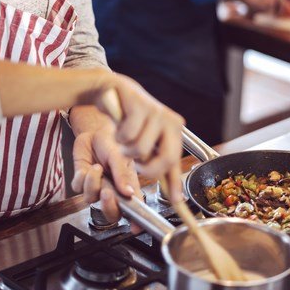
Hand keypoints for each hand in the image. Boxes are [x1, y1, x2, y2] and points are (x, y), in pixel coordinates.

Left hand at [70, 115, 143, 228]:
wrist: (94, 130)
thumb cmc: (112, 142)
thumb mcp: (121, 155)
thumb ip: (123, 174)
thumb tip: (129, 193)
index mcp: (127, 185)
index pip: (133, 207)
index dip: (135, 221)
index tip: (136, 228)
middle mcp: (112, 189)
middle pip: (111, 212)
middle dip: (108, 206)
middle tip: (107, 193)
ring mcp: (96, 186)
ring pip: (91, 199)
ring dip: (93, 184)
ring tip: (97, 168)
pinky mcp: (81, 180)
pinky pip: (78, 188)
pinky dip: (82, 177)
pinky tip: (88, 166)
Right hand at [96, 74, 184, 203]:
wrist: (112, 89)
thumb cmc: (129, 118)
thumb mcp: (147, 140)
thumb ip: (158, 162)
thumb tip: (172, 193)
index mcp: (175, 130)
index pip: (176, 161)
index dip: (175, 183)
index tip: (177, 200)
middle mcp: (170, 120)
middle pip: (165, 160)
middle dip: (147, 169)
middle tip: (136, 163)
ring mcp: (156, 112)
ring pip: (141, 150)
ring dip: (126, 150)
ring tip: (124, 138)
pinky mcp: (140, 105)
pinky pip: (127, 136)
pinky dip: (118, 136)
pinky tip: (119, 126)